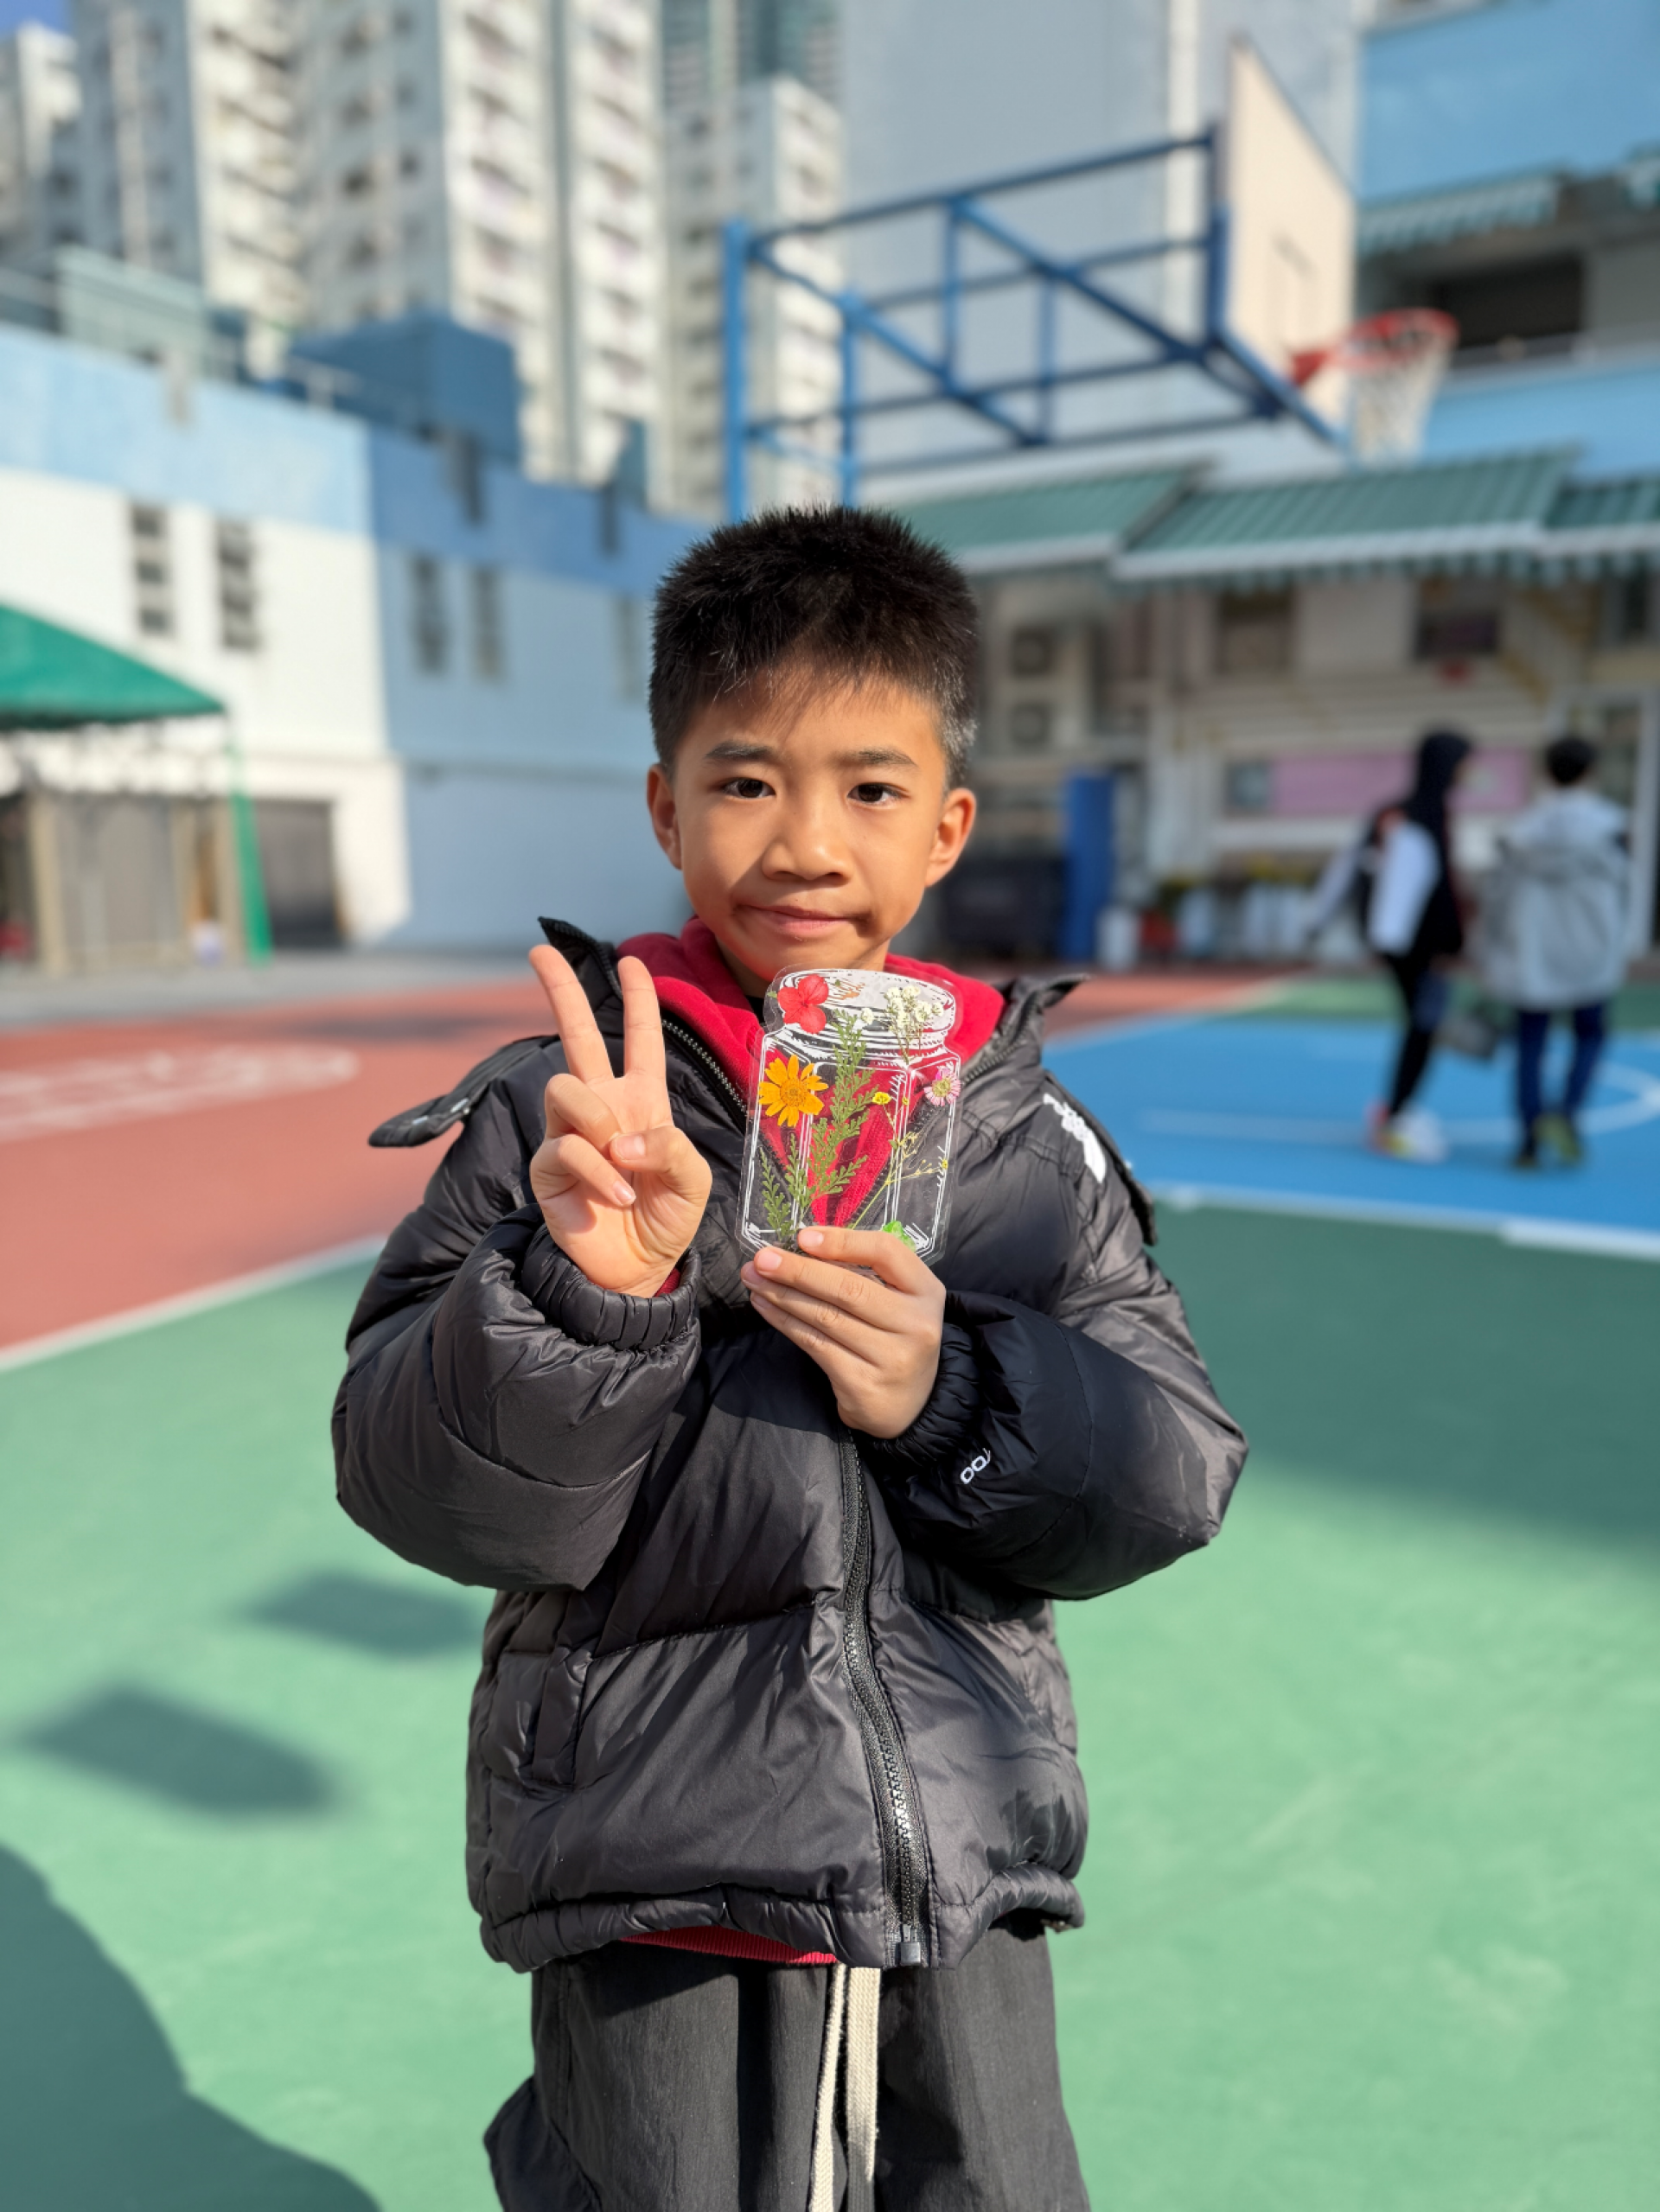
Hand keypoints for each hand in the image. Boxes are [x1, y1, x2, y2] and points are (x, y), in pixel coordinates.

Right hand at [527, 945, 711, 1298]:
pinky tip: (615, 1195)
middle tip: (538, 951)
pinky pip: (566, 1147)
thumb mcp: (693, 1180)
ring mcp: (570, 1133)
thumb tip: (620, 1139)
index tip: (630, 962)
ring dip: (596, 1121)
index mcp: (642, 1101)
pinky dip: (598, 1172)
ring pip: (566, 1087)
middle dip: (560, 991)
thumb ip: (670, 1148)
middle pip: (575, 1036)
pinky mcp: (548, 1167)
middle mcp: (602, 1108)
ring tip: (619, 1160)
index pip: (639, 1040)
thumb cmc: (666, 1218)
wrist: (636, 1270)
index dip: (637, 1001)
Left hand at [740, 1225, 944, 1437]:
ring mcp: (892, 1357)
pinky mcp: (864, 1383)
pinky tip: (765, 1308)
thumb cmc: (893, 1337)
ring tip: (754, 1280)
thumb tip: (801, 1247)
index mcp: (926, 1290)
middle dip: (798, 1270)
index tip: (802, 1237)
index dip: (842, 1241)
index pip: (886, 1252)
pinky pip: (815, 1345)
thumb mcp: (897, 1300)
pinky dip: (785, 1322)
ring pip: (826, 1317)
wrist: (908, 1404)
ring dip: (783, 1295)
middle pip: (849, 1288)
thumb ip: (863, 1272)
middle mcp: (916, 1323)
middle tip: (761, 1259)